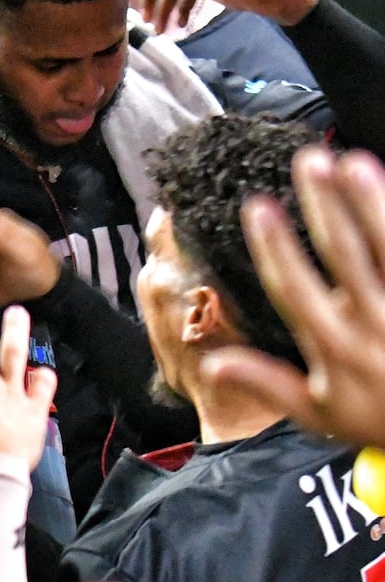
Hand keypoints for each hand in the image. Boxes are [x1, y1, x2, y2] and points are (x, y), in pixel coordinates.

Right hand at [204, 145, 384, 448]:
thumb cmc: (381, 420)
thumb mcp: (319, 414)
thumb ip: (267, 383)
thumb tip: (213, 363)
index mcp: (335, 351)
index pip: (295, 290)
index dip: (275, 248)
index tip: (257, 206)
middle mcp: (372, 325)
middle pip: (346, 256)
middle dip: (325, 207)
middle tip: (309, 161)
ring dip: (369, 203)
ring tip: (350, 161)